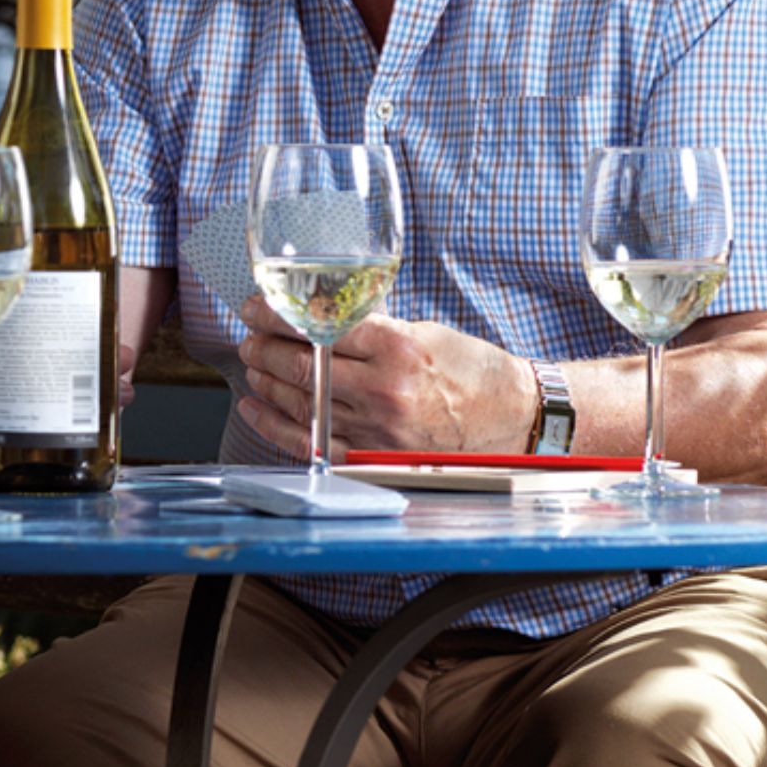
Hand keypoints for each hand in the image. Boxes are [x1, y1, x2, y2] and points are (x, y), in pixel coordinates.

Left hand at [231, 295, 533, 457]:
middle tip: (250, 336)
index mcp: (397, 348)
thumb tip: (321, 317)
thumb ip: (373, 327)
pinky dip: (274, 423)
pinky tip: (255, 406)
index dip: (277, 315)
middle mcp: (384, 389)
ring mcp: (376, 429)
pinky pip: (308, 441)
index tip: (255, 308)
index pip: (319, 326)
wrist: (515, 421)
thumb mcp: (425, 332)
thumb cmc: (474, 372)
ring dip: (265, 380)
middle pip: (301, 365)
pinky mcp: (372, 458)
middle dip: (264, 347)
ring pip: (300, 401)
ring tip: (253, 364)